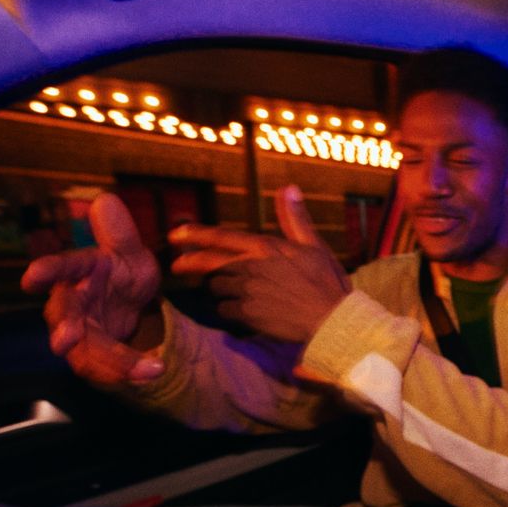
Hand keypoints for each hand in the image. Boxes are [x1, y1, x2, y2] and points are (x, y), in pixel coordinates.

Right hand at [21, 195, 163, 384]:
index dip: (46, 271)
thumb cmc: (124, 272)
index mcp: (79, 271)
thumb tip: (105, 200)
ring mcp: (77, 332)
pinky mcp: (89, 356)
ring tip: (147, 369)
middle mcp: (71, 303)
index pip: (62, 267)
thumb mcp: (131, 253)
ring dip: (114, 361)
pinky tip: (152, 372)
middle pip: (63, 316)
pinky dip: (128, 372)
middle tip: (65, 340)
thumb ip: (120, 233)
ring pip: (86, 350)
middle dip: (65, 328)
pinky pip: (103, 369)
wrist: (134, 304)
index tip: (30, 277)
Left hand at [171, 186, 351, 343]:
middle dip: (189, 263)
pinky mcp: (248, 314)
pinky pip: (226, 311)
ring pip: (218, 288)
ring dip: (220, 289)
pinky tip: (242, 311)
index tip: (175, 234)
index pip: (221, 237)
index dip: (195, 234)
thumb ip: (294, 218)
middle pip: (210, 264)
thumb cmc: (326, 281)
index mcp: (264, 247)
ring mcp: (247, 291)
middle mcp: (250, 267)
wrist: (332, 318)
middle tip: (176, 266)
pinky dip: (230, 310)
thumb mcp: (312, 244)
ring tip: (232, 290)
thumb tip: (288, 188)